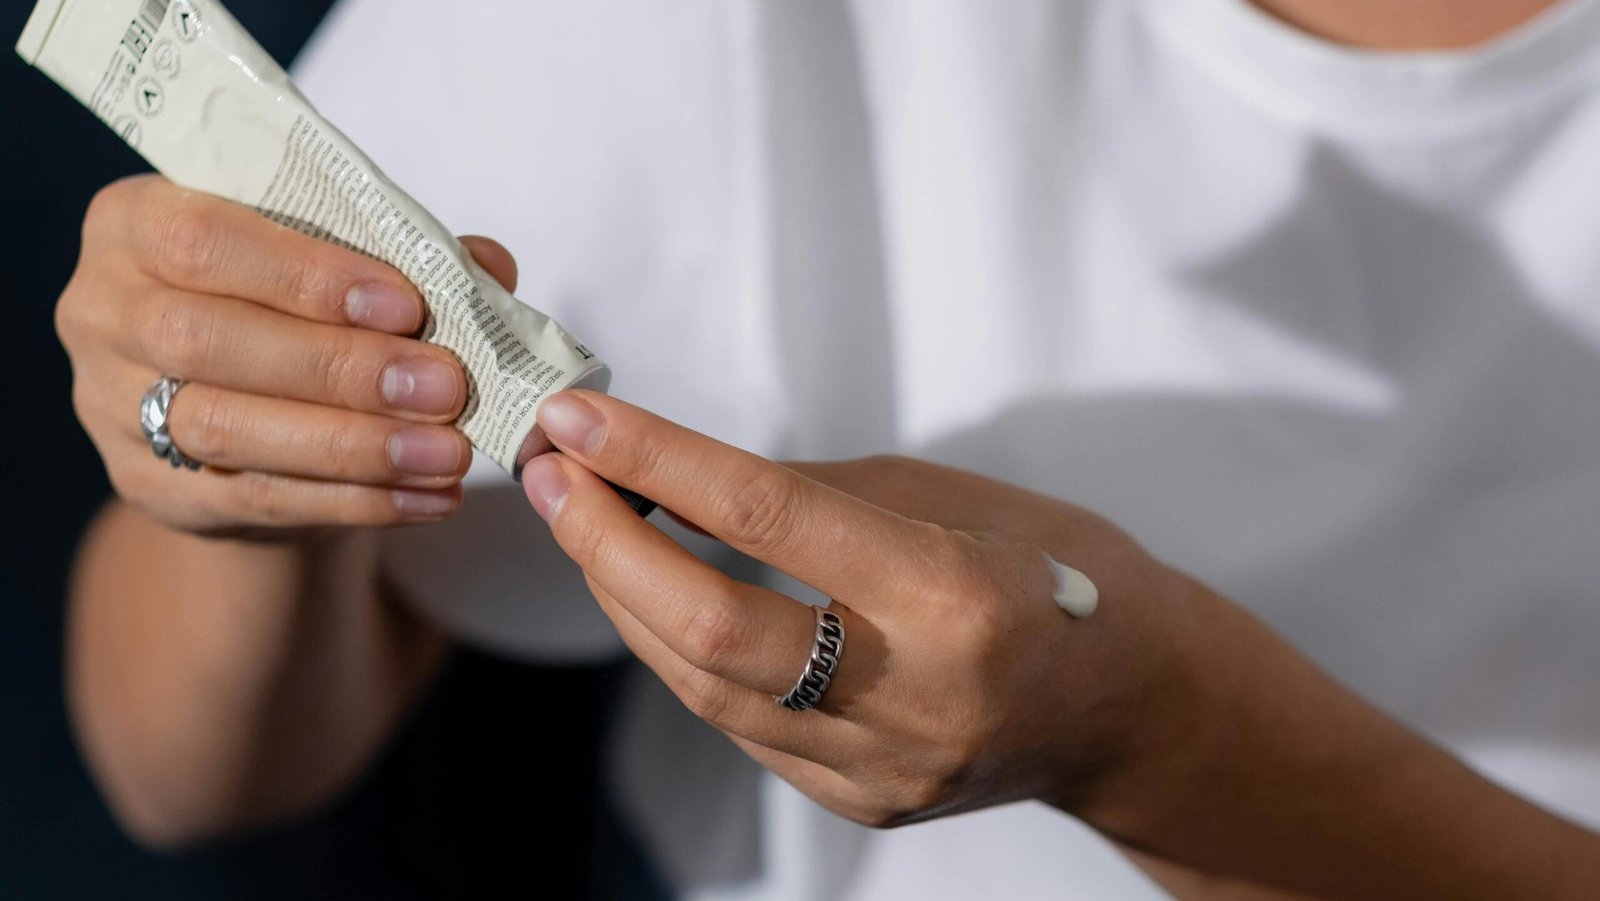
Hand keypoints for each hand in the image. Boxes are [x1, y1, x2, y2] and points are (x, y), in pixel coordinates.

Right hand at [58, 175, 512, 536]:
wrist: (250, 416)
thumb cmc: (294, 310)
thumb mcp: (337, 264)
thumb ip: (406, 251)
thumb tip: (488, 266)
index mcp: (135, 222)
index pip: (204, 239)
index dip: (306, 274)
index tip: (405, 304)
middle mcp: (103, 310)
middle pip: (207, 339)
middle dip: (340, 366)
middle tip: (444, 386)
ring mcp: (111, 406)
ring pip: (226, 427)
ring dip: (354, 443)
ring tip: (448, 451)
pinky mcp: (149, 488)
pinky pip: (256, 500)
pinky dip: (355, 501)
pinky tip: (428, 497)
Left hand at [519, 390, 1206, 826]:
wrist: (1131, 705)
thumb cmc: (1057, 573)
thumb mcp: (952, 498)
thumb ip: (811, 494)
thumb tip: (677, 474)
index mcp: (956, 596)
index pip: (766, 517)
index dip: (656, 458)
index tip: (582, 415)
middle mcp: (916, 698)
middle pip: (709, 628)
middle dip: (606, 544)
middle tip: (553, 472)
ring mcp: (884, 768)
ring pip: (704, 687)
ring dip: (627, 597)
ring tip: (585, 522)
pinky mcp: (863, 801)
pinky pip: (741, 723)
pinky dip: (683, 651)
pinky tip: (656, 594)